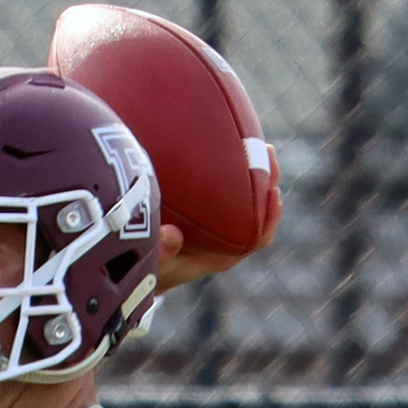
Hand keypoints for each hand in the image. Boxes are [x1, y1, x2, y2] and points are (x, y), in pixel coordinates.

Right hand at [153, 143, 282, 294]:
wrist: (134, 265)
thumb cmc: (147, 267)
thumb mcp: (152, 262)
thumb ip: (161, 252)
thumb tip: (173, 235)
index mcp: (223, 254)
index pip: (258, 238)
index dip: (270, 217)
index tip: (273, 192)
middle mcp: (225, 237)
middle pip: (257, 210)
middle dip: (265, 181)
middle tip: (265, 152)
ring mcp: (216, 221)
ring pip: (243, 196)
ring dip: (250, 170)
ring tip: (251, 141)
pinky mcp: (203, 208)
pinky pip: (222, 189)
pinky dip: (226, 169)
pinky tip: (220, 145)